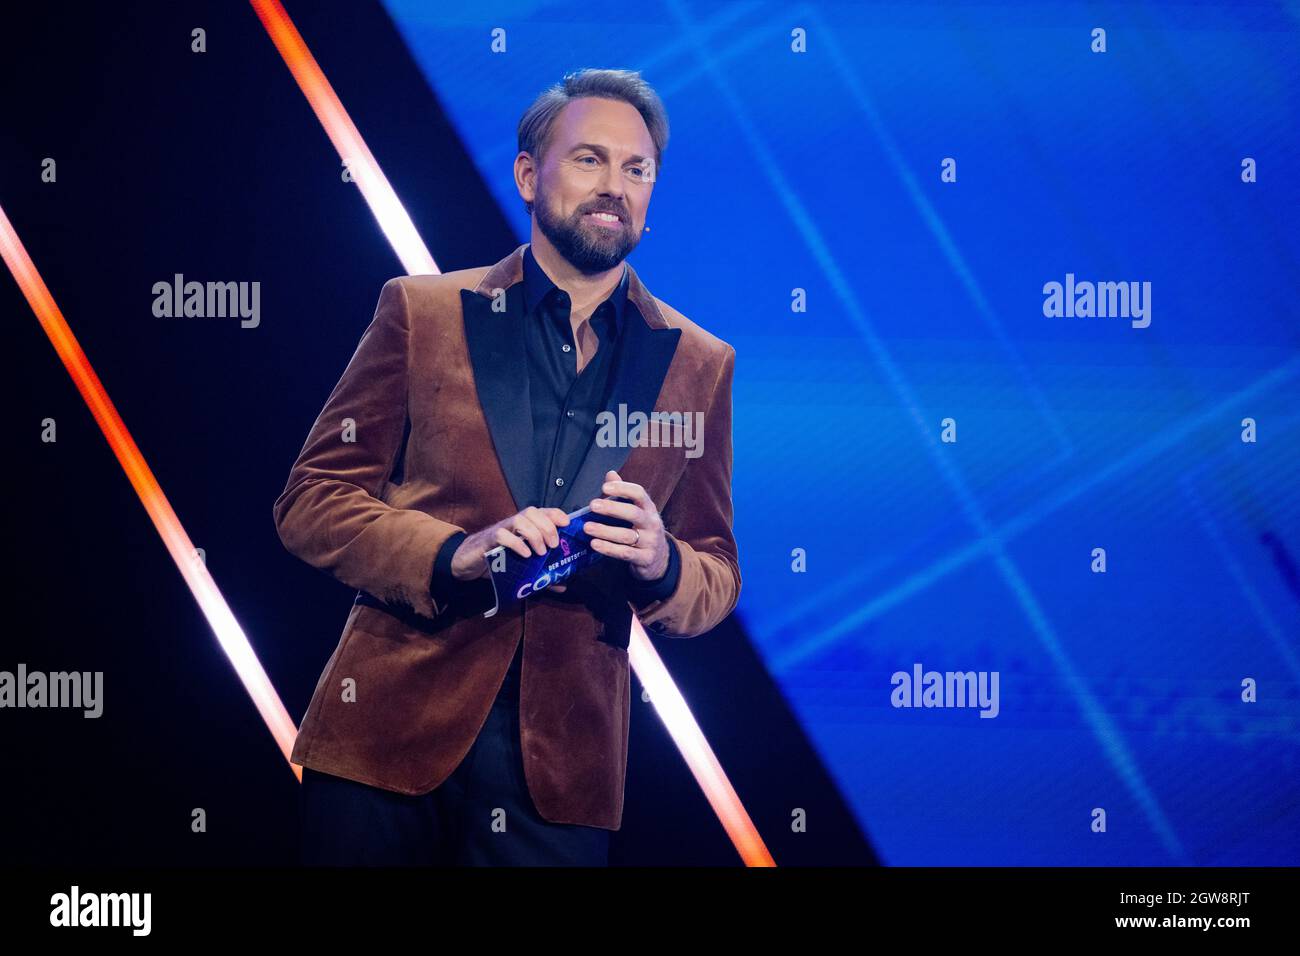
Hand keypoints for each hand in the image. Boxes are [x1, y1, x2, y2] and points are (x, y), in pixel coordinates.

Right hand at [451, 506, 570, 582]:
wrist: (468, 563)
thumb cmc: (497, 561)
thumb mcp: (524, 568)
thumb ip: (543, 575)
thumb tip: (563, 586)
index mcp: (523, 526)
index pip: (541, 511)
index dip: (555, 513)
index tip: (567, 523)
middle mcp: (512, 524)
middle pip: (532, 512)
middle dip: (547, 526)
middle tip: (553, 545)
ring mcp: (500, 530)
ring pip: (519, 519)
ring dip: (534, 534)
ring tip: (541, 552)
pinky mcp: (488, 540)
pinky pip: (502, 535)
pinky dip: (516, 543)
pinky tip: (525, 555)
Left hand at [584, 470, 668, 580]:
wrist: (660, 558)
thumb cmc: (643, 530)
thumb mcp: (638, 511)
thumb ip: (624, 493)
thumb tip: (610, 474)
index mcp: (649, 508)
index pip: (639, 493)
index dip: (622, 488)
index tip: (604, 487)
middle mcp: (651, 523)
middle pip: (633, 513)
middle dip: (612, 508)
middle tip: (593, 505)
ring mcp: (650, 542)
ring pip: (626, 535)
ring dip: (605, 531)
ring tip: (587, 527)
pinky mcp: (645, 558)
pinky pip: (625, 553)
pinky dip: (609, 549)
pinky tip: (595, 544)